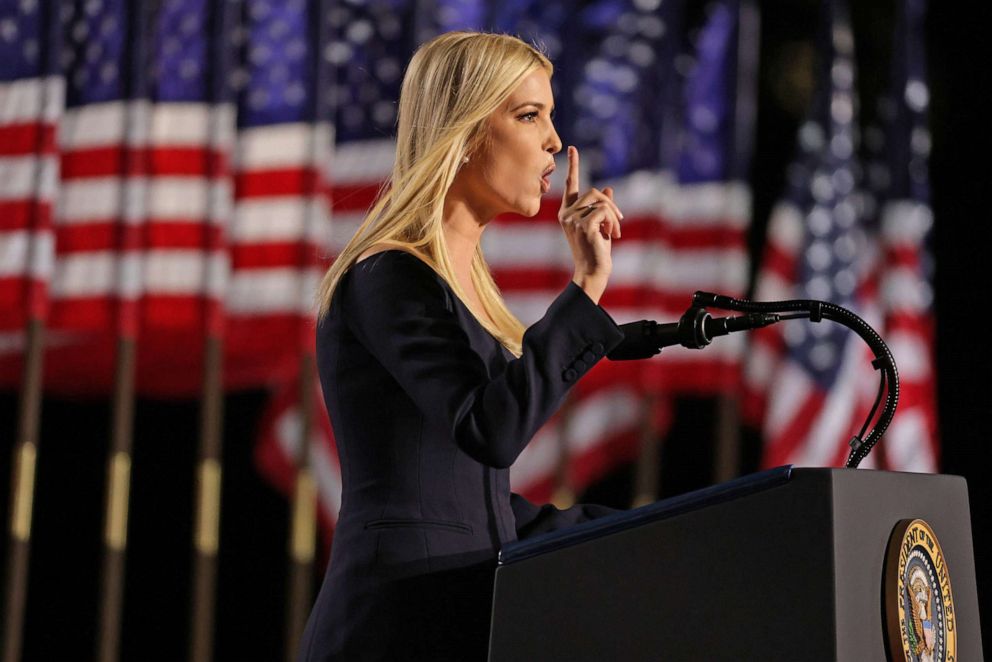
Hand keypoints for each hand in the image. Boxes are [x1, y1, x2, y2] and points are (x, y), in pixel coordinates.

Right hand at [558, 146, 621, 303]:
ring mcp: (572, 219)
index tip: (573, 148)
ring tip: (615, 231)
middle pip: (593, 192)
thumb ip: (603, 209)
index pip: (570, 185)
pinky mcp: (583, 225)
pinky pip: (604, 211)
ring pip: (600, 200)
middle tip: (619, 222)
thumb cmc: (596, 253)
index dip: (573, 166)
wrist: (592, 273)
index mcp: (567, 213)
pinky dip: (613, 222)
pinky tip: (612, 236)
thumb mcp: (601, 226)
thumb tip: (610, 189)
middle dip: (610, 205)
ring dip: (613, 215)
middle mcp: (566, 214)